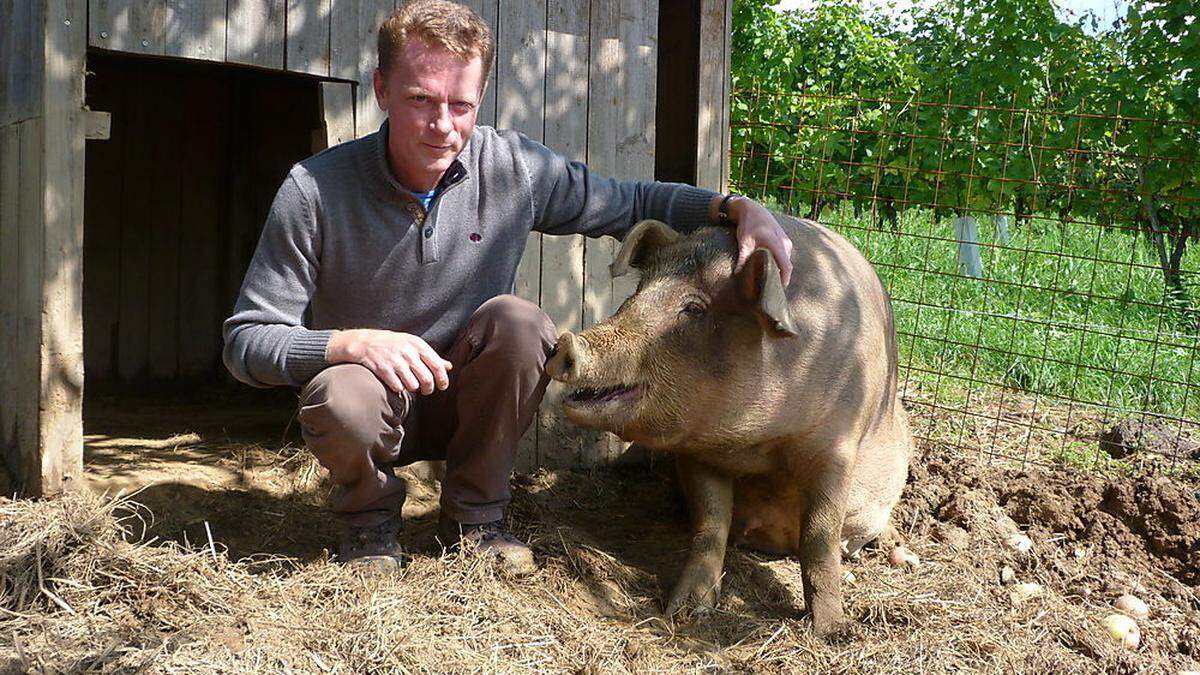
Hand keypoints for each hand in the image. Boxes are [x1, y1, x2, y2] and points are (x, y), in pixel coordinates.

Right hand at [326, 329, 452, 394]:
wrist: (365, 342)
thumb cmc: (393, 344)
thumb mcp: (413, 345)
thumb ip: (431, 356)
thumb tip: (449, 366)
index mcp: (417, 344)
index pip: (437, 365)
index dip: (442, 379)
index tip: (442, 386)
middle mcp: (408, 352)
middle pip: (427, 379)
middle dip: (429, 388)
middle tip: (426, 390)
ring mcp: (395, 361)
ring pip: (413, 385)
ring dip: (413, 388)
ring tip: (409, 384)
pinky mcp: (383, 370)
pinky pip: (398, 387)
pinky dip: (399, 389)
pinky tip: (396, 383)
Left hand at [728, 197, 793, 284]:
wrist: (752, 209)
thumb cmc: (748, 225)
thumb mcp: (744, 242)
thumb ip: (743, 257)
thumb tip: (737, 273)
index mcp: (777, 243)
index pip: (786, 266)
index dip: (784, 280)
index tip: (778, 292)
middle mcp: (785, 243)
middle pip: (787, 266)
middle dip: (781, 278)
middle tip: (771, 290)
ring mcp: (786, 241)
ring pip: (785, 261)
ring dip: (780, 271)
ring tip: (770, 282)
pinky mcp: (784, 241)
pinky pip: (784, 256)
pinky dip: (779, 264)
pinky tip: (770, 270)